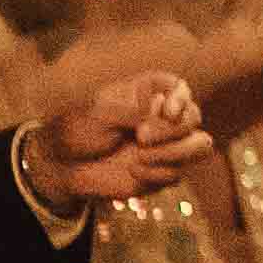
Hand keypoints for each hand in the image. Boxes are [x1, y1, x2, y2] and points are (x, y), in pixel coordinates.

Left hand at [29, 71, 206, 206]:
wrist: (64, 164)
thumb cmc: (78, 128)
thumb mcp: (102, 111)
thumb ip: (135, 110)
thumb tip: (166, 116)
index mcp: (148, 93)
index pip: (180, 89)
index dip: (181, 99)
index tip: (168, 111)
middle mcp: (162, 117)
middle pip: (193, 118)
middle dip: (172, 130)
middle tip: (141, 137)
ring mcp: (165, 145)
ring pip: (199, 146)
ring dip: (174, 153)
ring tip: (140, 157)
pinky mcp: (162, 170)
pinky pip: (177, 173)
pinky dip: (156, 173)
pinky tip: (133, 171)